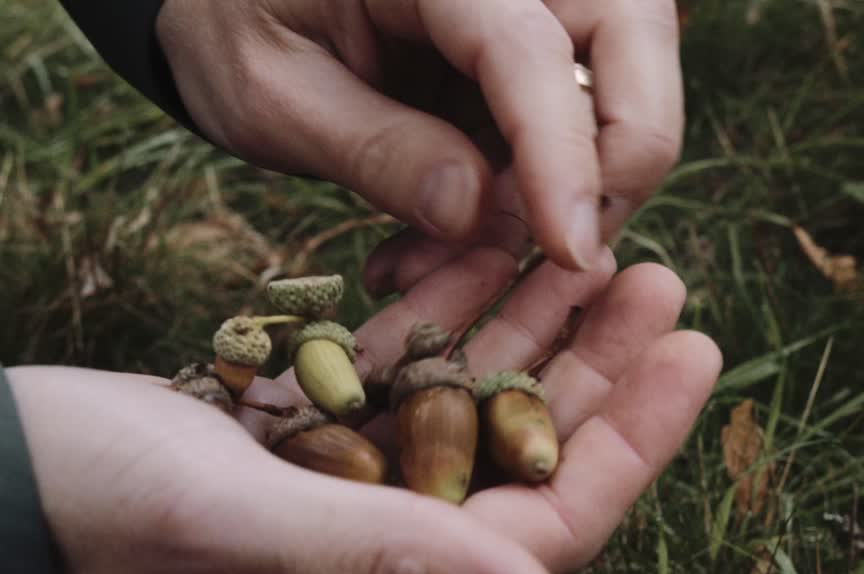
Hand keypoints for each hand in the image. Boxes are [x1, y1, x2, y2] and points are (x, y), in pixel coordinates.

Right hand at [7, 249, 718, 573]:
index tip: (692, 348)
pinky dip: (435, 306)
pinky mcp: (300, 429)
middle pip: (522, 446)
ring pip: (464, 393)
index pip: (549, 519)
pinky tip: (470, 248)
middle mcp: (382, 541)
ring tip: (583, 247)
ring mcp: (341, 479)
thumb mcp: (257, 535)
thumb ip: (402, 568)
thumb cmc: (107, 519)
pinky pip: (395, 362)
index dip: (632, 438)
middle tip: (660, 276)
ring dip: (525, 323)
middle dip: (595, 365)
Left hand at [155, 0, 682, 274]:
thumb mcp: (269, 94)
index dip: (566, 158)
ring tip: (446, 258)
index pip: (533, 50)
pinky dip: (536, 191)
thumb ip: (373, 148)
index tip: (572, 255)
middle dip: (618, 161)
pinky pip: (573, 121)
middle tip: (552, 255)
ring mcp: (528, 0)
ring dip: (571, 189)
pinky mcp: (528, 47)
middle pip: (634, 39)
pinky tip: (451, 238)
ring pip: (624, 85)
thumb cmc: (229, 26)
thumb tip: (476, 213)